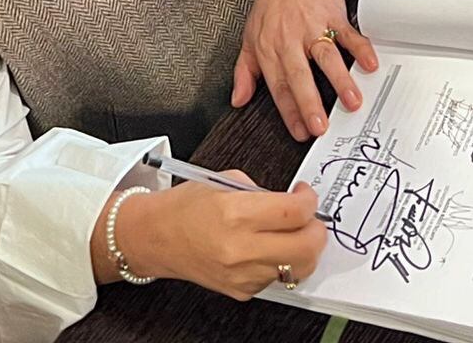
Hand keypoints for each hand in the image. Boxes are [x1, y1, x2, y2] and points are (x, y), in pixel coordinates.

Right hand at [110, 177, 327, 298]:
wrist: (155, 237)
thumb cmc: (184, 208)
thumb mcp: (224, 182)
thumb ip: (261, 192)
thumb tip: (290, 202)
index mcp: (236, 213)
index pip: (295, 212)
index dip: (309, 201)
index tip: (305, 195)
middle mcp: (241, 248)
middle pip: (306, 247)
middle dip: (317, 230)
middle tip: (311, 218)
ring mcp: (242, 274)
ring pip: (297, 269)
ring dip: (302, 249)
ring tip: (292, 234)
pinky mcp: (241, 290)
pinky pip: (276, 278)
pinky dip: (280, 263)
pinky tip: (268, 248)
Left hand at [232, 0, 377, 140]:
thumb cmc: (275, 0)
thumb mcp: (250, 34)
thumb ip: (245, 70)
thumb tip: (238, 98)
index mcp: (269, 48)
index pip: (277, 85)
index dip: (288, 111)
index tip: (299, 132)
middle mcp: (290, 39)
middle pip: (299, 75)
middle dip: (309, 103)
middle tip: (320, 127)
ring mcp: (313, 26)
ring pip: (326, 56)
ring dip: (340, 80)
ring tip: (352, 102)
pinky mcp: (333, 14)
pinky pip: (348, 34)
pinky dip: (361, 48)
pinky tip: (370, 64)